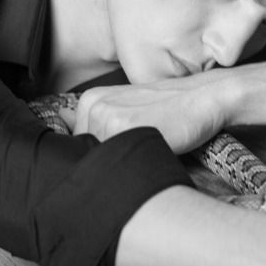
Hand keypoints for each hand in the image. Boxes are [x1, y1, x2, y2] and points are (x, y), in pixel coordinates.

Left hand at [59, 76, 228, 153]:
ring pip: (101, 161)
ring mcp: (106, 116)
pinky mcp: (124, 128)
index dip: (101, 155)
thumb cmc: (169, 109)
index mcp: (90, 99)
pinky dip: (132, 166)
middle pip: (86, 155)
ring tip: (146, 148)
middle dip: (109, 160)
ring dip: (121, 166)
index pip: (78, 145)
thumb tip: (62, 119)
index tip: (124, 149)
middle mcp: (93, 105)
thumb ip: (95, 119)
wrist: (203, 99)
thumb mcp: (128, 109)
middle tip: (139, 147)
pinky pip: (116, 162)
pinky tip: (150, 152)